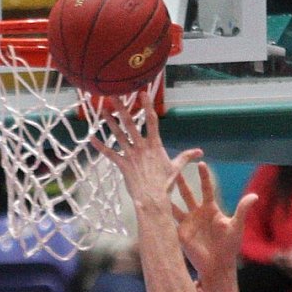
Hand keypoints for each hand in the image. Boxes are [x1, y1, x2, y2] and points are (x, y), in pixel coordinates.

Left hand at [93, 93, 200, 217]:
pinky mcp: (122, 165)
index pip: (151, 120)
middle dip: (122, 108)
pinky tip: (91, 138)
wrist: (153, 198)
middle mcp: (141, 146)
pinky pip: (110, 153)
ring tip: (102, 110)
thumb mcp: (176, 168)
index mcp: (155, 144)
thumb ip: (186, 157)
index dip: (147, 105)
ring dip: (110, 122)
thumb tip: (200, 152)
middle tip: (114, 96)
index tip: (142, 93)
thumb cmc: (165, 184)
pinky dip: (100, 146)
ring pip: (118, 134)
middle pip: (130, 123)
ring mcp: (130, 155)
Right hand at [170, 160, 254, 285]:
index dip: (203, 176)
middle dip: (180, 180)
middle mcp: (197, 213)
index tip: (200, 162)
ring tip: (158, 184)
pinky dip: (162, 213)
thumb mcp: (237, 226)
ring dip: (167, 195)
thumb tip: (254, 196)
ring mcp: (188, 223)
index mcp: (211, 208)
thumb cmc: (229, 246)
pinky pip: (170, 221)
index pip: (206, 188)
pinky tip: (153, 204)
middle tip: (173, 166)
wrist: (218, 265)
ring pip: (175, 205)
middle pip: (187, 193)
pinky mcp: (180, 233)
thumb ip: (242, 210)